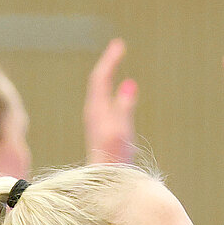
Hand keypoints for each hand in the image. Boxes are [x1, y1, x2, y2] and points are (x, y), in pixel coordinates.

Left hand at [83, 38, 137, 164]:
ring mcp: (96, 121)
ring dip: (108, 74)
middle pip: (98, 81)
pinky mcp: (102, 129)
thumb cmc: (114, 158)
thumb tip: (129, 83)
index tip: (120, 44)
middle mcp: (93, 112)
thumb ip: (125, 106)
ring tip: (115, 63)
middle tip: (118, 47)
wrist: (106, 180)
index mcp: (96, 109)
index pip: (101, 77)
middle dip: (108, 63)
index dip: (110, 60)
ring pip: (100, 90)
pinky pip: (104, 100)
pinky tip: (117, 92)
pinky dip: (110, 89)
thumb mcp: (122, 130)